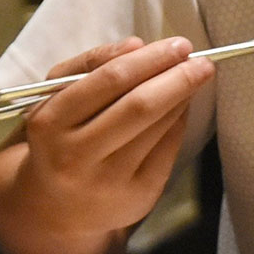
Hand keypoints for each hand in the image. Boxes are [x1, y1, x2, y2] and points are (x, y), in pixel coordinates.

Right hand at [0, 37, 214, 253]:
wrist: (54, 207)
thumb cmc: (59, 139)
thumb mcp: (55, 96)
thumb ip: (90, 64)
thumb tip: (137, 46)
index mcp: (52, 123)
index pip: (109, 81)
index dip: (150, 60)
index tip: (179, 46)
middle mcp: (78, 156)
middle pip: (140, 107)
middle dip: (177, 79)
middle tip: (202, 62)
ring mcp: (109, 181)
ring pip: (157, 129)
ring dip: (182, 99)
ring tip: (194, 79)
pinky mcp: (137, 198)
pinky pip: (167, 151)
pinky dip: (179, 124)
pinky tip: (182, 108)